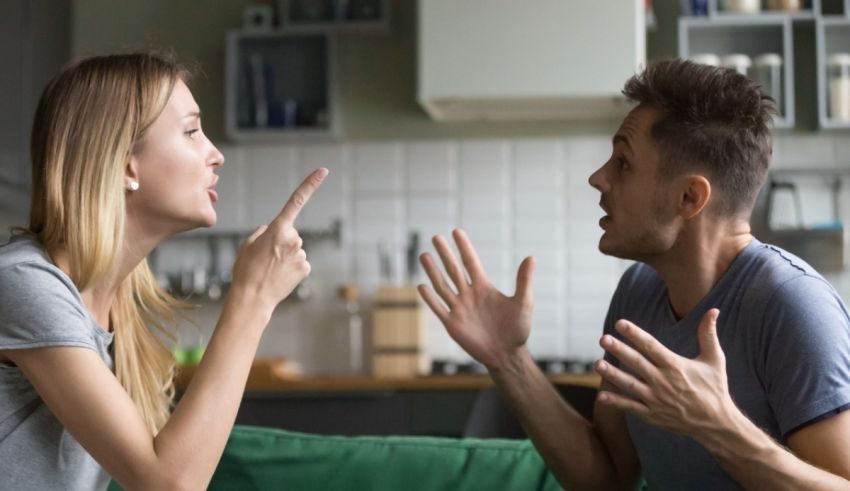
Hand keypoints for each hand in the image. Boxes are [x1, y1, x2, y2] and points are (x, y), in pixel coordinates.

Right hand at [229, 168, 327, 313]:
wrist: (252, 298)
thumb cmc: (246, 270)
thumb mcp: (247, 244)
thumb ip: (263, 231)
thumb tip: (274, 231)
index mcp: (277, 229)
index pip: (296, 201)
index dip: (310, 184)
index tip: (323, 171)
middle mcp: (293, 239)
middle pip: (290, 233)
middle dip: (280, 241)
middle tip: (265, 257)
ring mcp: (301, 254)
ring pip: (295, 248)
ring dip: (285, 255)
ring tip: (271, 268)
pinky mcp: (306, 267)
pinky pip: (299, 262)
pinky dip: (291, 267)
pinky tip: (280, 276)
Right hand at [418, 229, 534, 369]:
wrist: (507, 354)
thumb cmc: (518, 329)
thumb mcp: (523, 302)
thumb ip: (523, 280)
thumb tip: (531, 257)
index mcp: (484, 287)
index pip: (471, 262)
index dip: (464, 247)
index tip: (456, 231)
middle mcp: (469, 295)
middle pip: (454, 270)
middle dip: (445, 254)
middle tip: (436, 237)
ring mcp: (459, 309)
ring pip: (443, 286)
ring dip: (433, 271)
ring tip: (424, 255)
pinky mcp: (453, 324)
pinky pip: (439, 309)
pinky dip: (430, 298)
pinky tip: (422, 286)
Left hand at [595, 309, 736, 438]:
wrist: (717, 424)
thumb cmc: (715, 388)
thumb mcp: (715, 360)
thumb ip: (708, 334)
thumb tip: (713, 310)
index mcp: (676, 366)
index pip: (651, 346)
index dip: (635, 334)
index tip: (620, 323)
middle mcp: (664, 382)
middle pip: (637, 363)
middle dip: (619, 350)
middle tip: (603, 339)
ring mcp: (656, 399)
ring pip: (630, 385)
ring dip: (613, 374)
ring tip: (597, 363)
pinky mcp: (652, 415)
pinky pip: (631, 407)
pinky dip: (616, 402)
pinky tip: (601, 396)